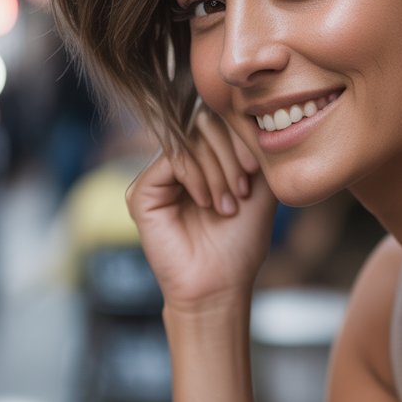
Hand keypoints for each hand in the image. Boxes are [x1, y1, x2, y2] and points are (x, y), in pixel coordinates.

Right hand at [126, 107, 276, 310]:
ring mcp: (158, 178)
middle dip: (230, 154)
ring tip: (229, 204)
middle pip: (203, 126)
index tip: (257, 170)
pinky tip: (208, 203)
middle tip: (243, 189)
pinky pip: (172, 161)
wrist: (220, 284)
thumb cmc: (240, 242)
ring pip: (189, 141)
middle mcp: (178, 165)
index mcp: (204, 162)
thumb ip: (253, 150)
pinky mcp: (141, 192)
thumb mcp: (260, 189)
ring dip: (217, 170)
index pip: (218, 124)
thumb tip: (252, 117)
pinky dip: (197, 177)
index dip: (239, 138)